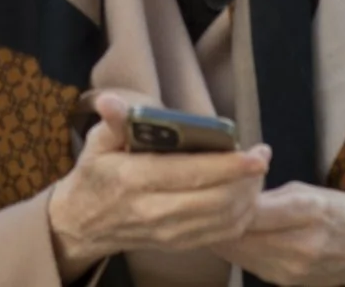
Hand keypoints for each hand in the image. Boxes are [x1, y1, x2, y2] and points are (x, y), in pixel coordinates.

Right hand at [46, 92, 268, 276]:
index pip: (189, 173)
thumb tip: (111, 100)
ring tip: (255, 172)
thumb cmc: (96, 174)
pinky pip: (220, 235)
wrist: (83, 224)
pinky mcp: (178, 244)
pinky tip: (245, 195)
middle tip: (262, 156)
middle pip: (215, 200)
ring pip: (223, 220)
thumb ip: (113, 120)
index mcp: (133, 180)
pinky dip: (241, 216)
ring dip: (248, 196)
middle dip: (247, 179)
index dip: (227, 165)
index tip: (255, 154)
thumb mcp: (97, 142)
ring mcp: (167, 233)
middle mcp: (153, 211)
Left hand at [213, 182, 344, 285]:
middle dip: (217, 221)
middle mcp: (299, 245)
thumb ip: (268, 193)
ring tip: (210, 220)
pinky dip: (238, 251)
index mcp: (306, 212)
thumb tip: (232, 187)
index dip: (226, 201)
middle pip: (240, 236)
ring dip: (222, 238)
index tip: (213, 189)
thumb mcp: (306, 190)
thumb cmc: (337, 210)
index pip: (251, 210)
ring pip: (240, 254)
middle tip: (202, 205)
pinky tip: (230, 238)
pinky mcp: (286, 283)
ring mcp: (291, 270)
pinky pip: (250, 266)